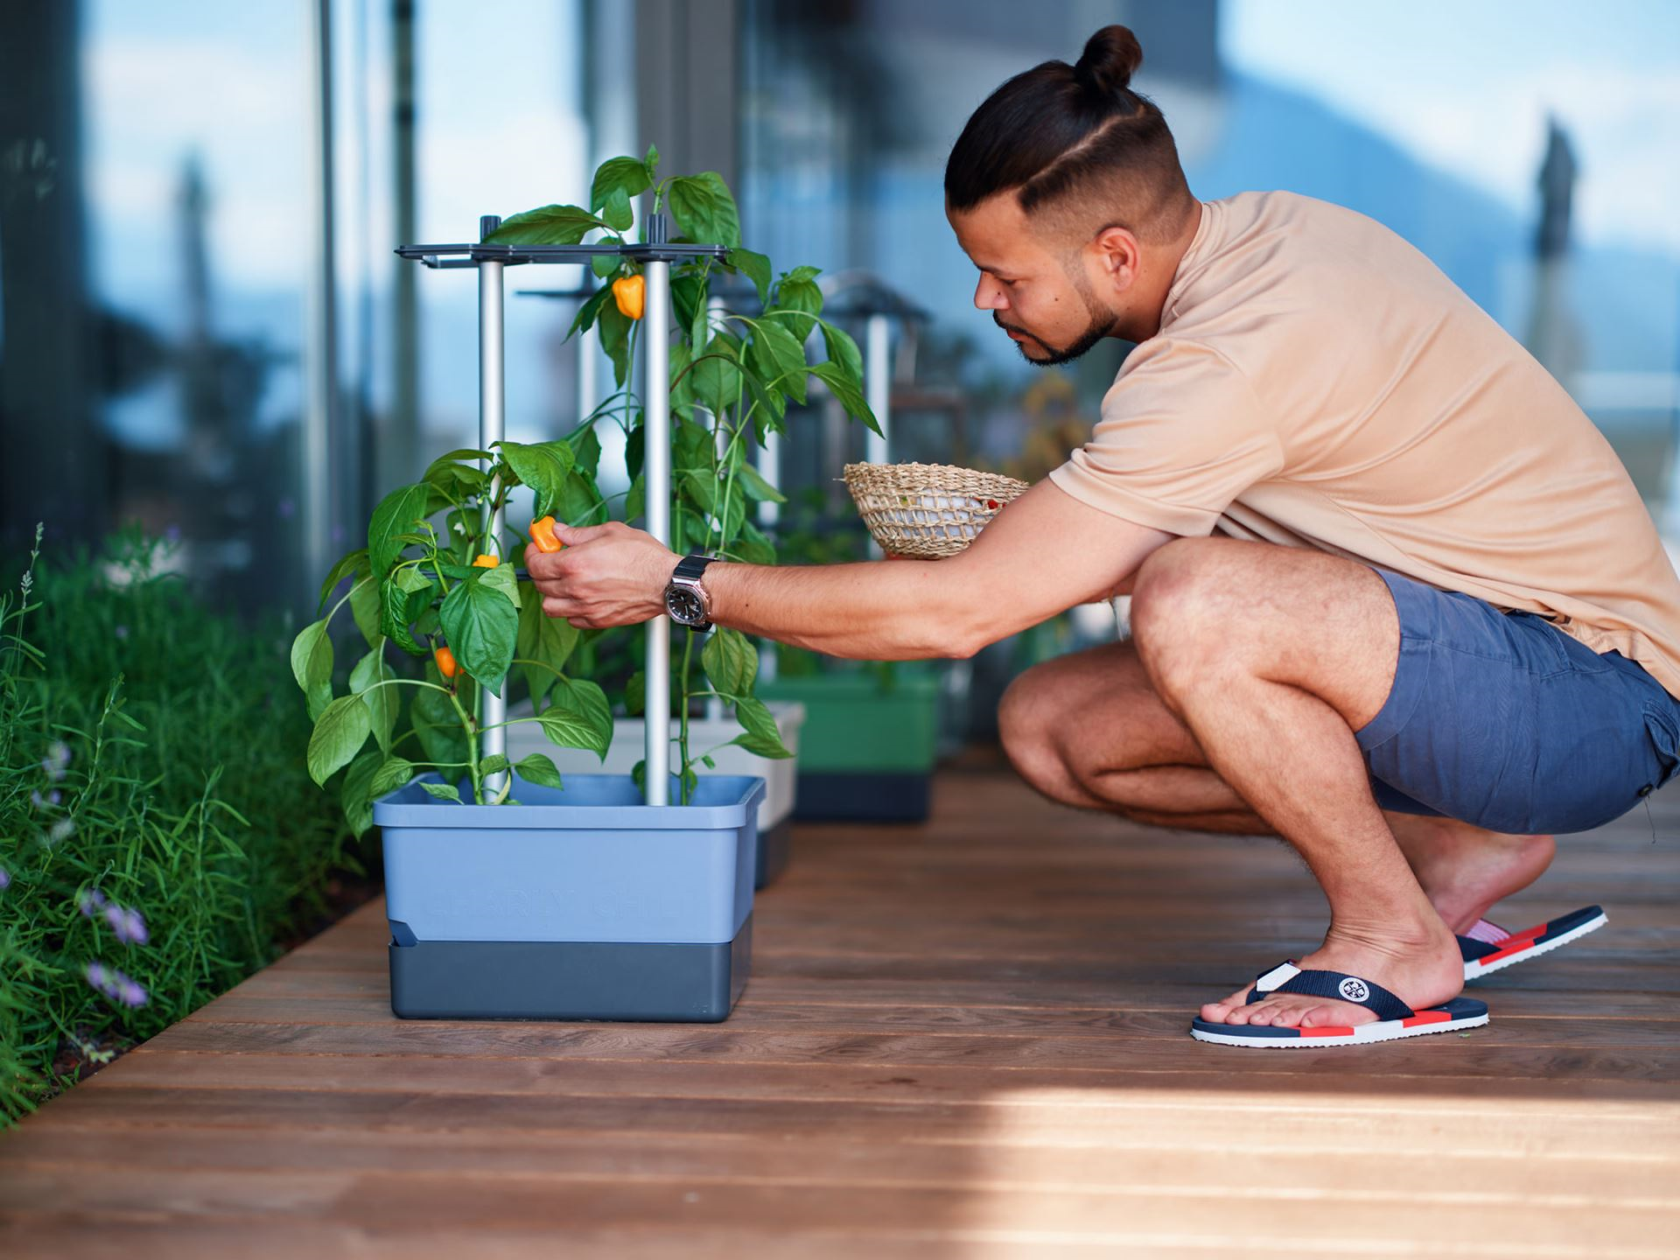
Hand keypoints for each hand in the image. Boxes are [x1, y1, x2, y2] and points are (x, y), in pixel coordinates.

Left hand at [526, 520, 678, 629]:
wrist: (666, 582)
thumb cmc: (644, 557)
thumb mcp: (610, 532)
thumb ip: (578, 533)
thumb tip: (559, 531)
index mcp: (574, 564)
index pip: (535, 564)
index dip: (531, 554)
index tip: (537, 548)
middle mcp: (576, 588)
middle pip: (540, 585)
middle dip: (541, 571)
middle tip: (551, 562)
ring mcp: (585, 608)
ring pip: (550, 607)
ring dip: (551, 594)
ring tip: (563, 583)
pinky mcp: (597, 621)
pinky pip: (571, 620)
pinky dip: (569, 610)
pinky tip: (579, 597)